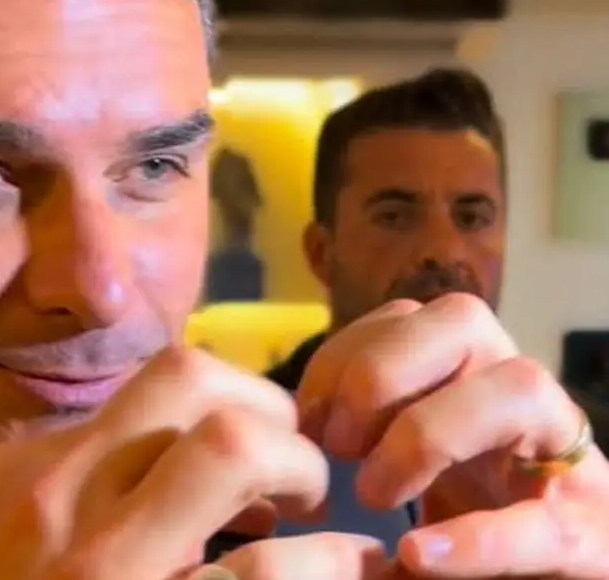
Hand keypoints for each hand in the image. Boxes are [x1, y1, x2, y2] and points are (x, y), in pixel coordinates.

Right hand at [0, 348, 384, 579]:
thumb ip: (55, 483)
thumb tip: (145, 447)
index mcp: (29, 475)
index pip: (157, 387)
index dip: (236, 403)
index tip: (259, 439)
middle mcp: (63, 503)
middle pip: (196, 390)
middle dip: (272, 416)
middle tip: (295, 472)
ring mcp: (106, 567)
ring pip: (234, 456)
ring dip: (306, 483)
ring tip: (323, 531)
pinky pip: (266, 573)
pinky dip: (322, 566)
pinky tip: (337, 572)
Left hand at [297, 293, 608, 577]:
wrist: (559, 567)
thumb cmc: (467, 513)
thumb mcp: (406, 457)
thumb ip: (362, 429)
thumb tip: (292, 426)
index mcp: (470, 371)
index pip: (405, 315)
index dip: (342, 356)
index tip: (302, 418)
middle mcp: (519, 393)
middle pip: (462, 318)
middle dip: (381, 371)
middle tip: (335, 445)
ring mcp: (566, 457)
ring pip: (519, 387)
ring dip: (428, 432)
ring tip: (374, 494)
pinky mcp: (593, 538)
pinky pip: (544, 524)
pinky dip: (478, 542)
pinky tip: (419, 554)